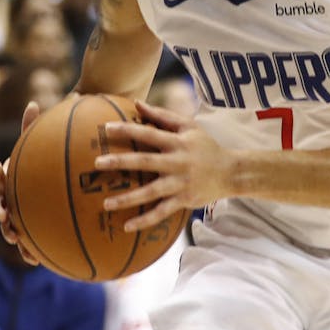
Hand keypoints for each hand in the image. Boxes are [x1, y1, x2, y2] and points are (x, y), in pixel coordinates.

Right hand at [0, 101, 41, 263]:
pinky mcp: (29, 234)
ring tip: (15, 237)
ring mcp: (16, 218)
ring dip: (10, 232)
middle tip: (2, 210)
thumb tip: (34, 102)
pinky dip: (27, 252)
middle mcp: (9, 200)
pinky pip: (26, 245)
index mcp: (9, 180)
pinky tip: (35, 261)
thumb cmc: (41, 166)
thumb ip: (34, 129)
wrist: (52, 190)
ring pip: (8, 228)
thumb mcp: (39, 148)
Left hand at [93, 100, 232, 230]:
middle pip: (145, 162)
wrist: (232, 172)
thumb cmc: (206, 146)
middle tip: (97, 164)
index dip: (127, 130)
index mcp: (177, 142)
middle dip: (120, 162)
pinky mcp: (184, 200)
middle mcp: (178, 162)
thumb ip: (162, 115)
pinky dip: (144, 220)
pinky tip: (126, 226)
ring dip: (127, 198)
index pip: (148, 133)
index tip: (105, 128)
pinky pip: (161, 212)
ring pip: (150, 192)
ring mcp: (180, 183)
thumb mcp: (189, 126)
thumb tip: (136, 103)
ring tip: (105, 204)